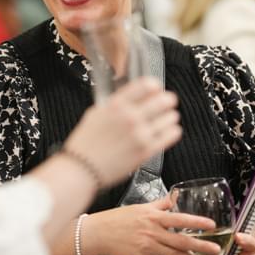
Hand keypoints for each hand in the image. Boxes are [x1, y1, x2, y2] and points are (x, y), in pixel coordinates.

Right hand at [64, 77, 181, 188]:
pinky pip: (171, 135)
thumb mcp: (95, 114)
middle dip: (167, 100)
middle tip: (167, 103)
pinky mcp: (146, 151)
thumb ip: (115, 104)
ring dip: (170, 116)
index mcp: (116, 105)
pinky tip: (168, 131)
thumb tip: (131, 98)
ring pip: (170, 117)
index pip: (147, 85)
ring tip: (167, 118)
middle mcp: (130, 117)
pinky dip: (172, 131)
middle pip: (163, 100)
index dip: (155, 86)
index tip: (156, 90)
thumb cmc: (85, 144)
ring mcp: (140, 134)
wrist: (82, 169)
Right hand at [85, 196, 219, 254]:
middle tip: (216, 250)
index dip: (197, 222)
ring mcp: (147, 247)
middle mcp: (152, 232)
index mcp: (152, 217)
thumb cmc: (117, 218)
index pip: (179, 219)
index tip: (211, 225)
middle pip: (181, 240)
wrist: (98, 233)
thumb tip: (175, 196)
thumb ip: (160, 204)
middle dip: (201, 246)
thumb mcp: (140, 207)